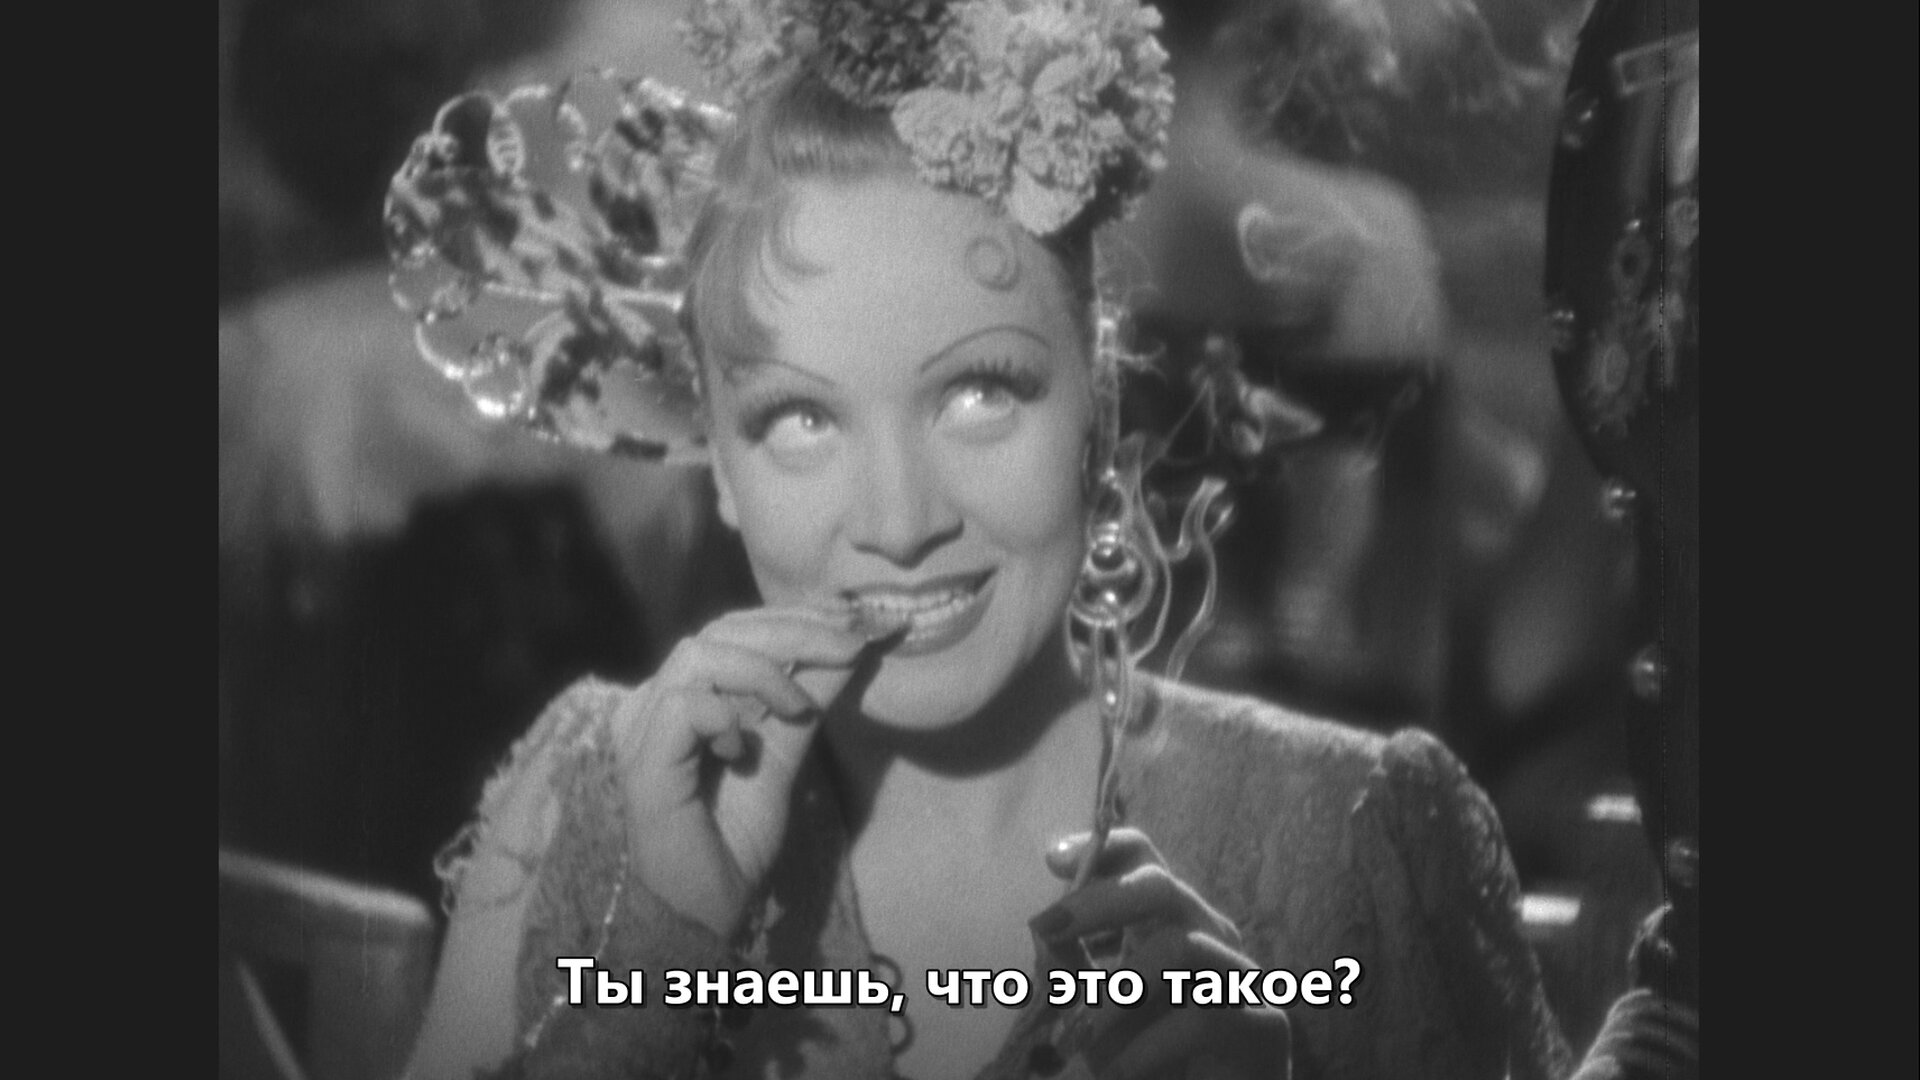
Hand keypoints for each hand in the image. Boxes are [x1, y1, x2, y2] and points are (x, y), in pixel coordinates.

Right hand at [611, 606, 869, 937]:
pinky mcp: (641, 762)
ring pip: (698, 654)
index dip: (795, 620)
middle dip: (794, 631)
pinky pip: (682, 706)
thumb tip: (854, 646)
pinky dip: (724, 714)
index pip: (734, 630)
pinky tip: (744, 748)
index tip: (855, 626)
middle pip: (720, 630)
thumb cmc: (735, 839)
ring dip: (763, 670)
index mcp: (683, 696)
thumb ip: (809, 702)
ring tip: (800, 708)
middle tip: (850, 643)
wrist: (706, 911)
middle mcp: (653, 702)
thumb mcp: (786, 755)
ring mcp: (640, 729)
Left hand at [1033, 828, 1291, 1079]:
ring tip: (1082, 1031)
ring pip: (1182, 945)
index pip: (1144, 859)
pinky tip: (1118, 1072)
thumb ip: (1074, 973)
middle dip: (1099, 901)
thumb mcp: (1098, 1010)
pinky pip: (1201, 1017)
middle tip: (1047, 927)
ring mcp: (1240, 977)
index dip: (1102, 847)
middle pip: (1162, 884)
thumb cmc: (1148, 1059)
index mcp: (1166, 924)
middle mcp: (1208, 936)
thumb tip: (1045, 940)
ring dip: (1120, 986)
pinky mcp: (1264, 1024)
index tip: (1052, 860)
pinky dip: (1148, 1046)